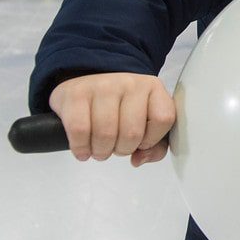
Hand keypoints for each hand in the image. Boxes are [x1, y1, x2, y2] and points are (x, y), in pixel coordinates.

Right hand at [48, 73, 175, 165]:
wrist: (87, 79)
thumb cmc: (119, 105)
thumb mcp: (144, 119)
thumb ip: (155, 146)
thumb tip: (138, 160)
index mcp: (153, 88)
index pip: (163, 119)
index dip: (151, 140)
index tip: (140, 142)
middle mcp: (130, 83)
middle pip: (132, 133)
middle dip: (122, 150)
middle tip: (115, 148)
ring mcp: (103, 86)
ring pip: (106, 134)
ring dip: (101, 151)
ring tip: (99, 149)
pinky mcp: (76, 93)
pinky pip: (80, 130)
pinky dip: (81, 147)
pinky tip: (83, 149)